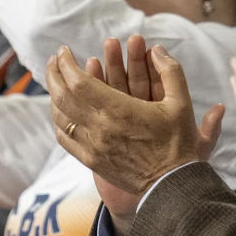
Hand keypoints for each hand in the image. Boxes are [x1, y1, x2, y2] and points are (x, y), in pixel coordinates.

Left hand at [45, 42, 224, 197]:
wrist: (171, 186)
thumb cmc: (177, 143)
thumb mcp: (182, 103)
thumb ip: (170, 72)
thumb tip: (157, 50)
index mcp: (119, 111)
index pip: (79, 82)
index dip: (67, 63)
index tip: (64, 51)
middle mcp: (100, 128)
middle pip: (63, 96)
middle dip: (54, 74)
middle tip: (54, 59)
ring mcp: (92, 147)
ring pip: (60, 117)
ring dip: (53, 95)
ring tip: (55, 80)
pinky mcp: (91, 161)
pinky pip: (65, 138)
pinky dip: (58, 120)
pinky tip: (61, 110)